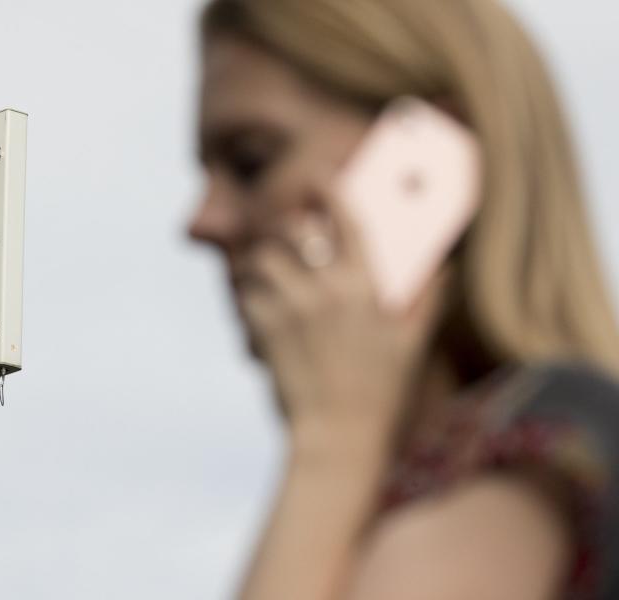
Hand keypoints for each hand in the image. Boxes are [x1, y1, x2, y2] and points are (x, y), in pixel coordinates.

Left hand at [235, 185, 446, 445]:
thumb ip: (428, 298)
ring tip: (271, 273)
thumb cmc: (380, 390)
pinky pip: (247, 293)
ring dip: (264, 260)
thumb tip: (445, 266)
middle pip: (294, 229)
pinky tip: (263, 309)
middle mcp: (326, 289)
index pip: (345, 218)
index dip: (330, 188)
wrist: (338, 435)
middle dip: (288, 227)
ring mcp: (292, 307)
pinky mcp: (265, 328)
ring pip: (263, 257)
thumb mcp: (411, 343)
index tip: (319, 175)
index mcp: (365, 286)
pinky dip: (251, 295)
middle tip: (289, 236)